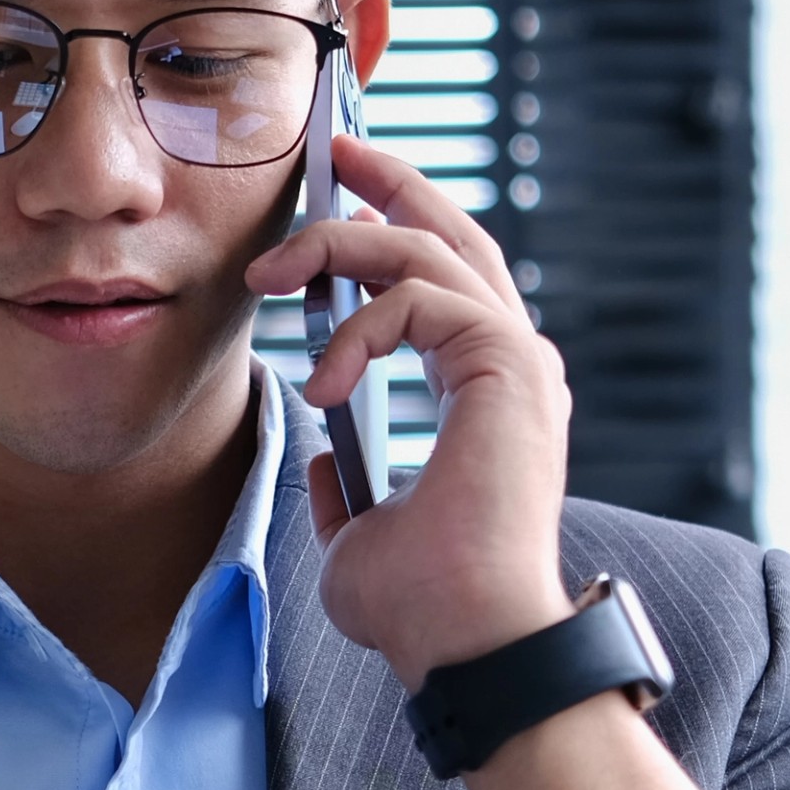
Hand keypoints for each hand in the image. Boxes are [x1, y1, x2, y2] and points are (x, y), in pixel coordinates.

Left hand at [251, 134, 577, 684]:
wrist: (466, 642)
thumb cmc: (425, 608)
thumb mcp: (358, 540)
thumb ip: (349, 491)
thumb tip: (329, 459)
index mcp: (488, 393)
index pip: (445, 284)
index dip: (391, 231)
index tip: (333, 204)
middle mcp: (513, 365)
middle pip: (455, 234)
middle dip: (390, 181)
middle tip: (333, 147)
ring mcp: (518, 360)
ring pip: (430, 249)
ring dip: (342, 243)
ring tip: (271, 273)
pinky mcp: (508, 365)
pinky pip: (421, 296)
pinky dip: (359, 328)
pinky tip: (324, 381)